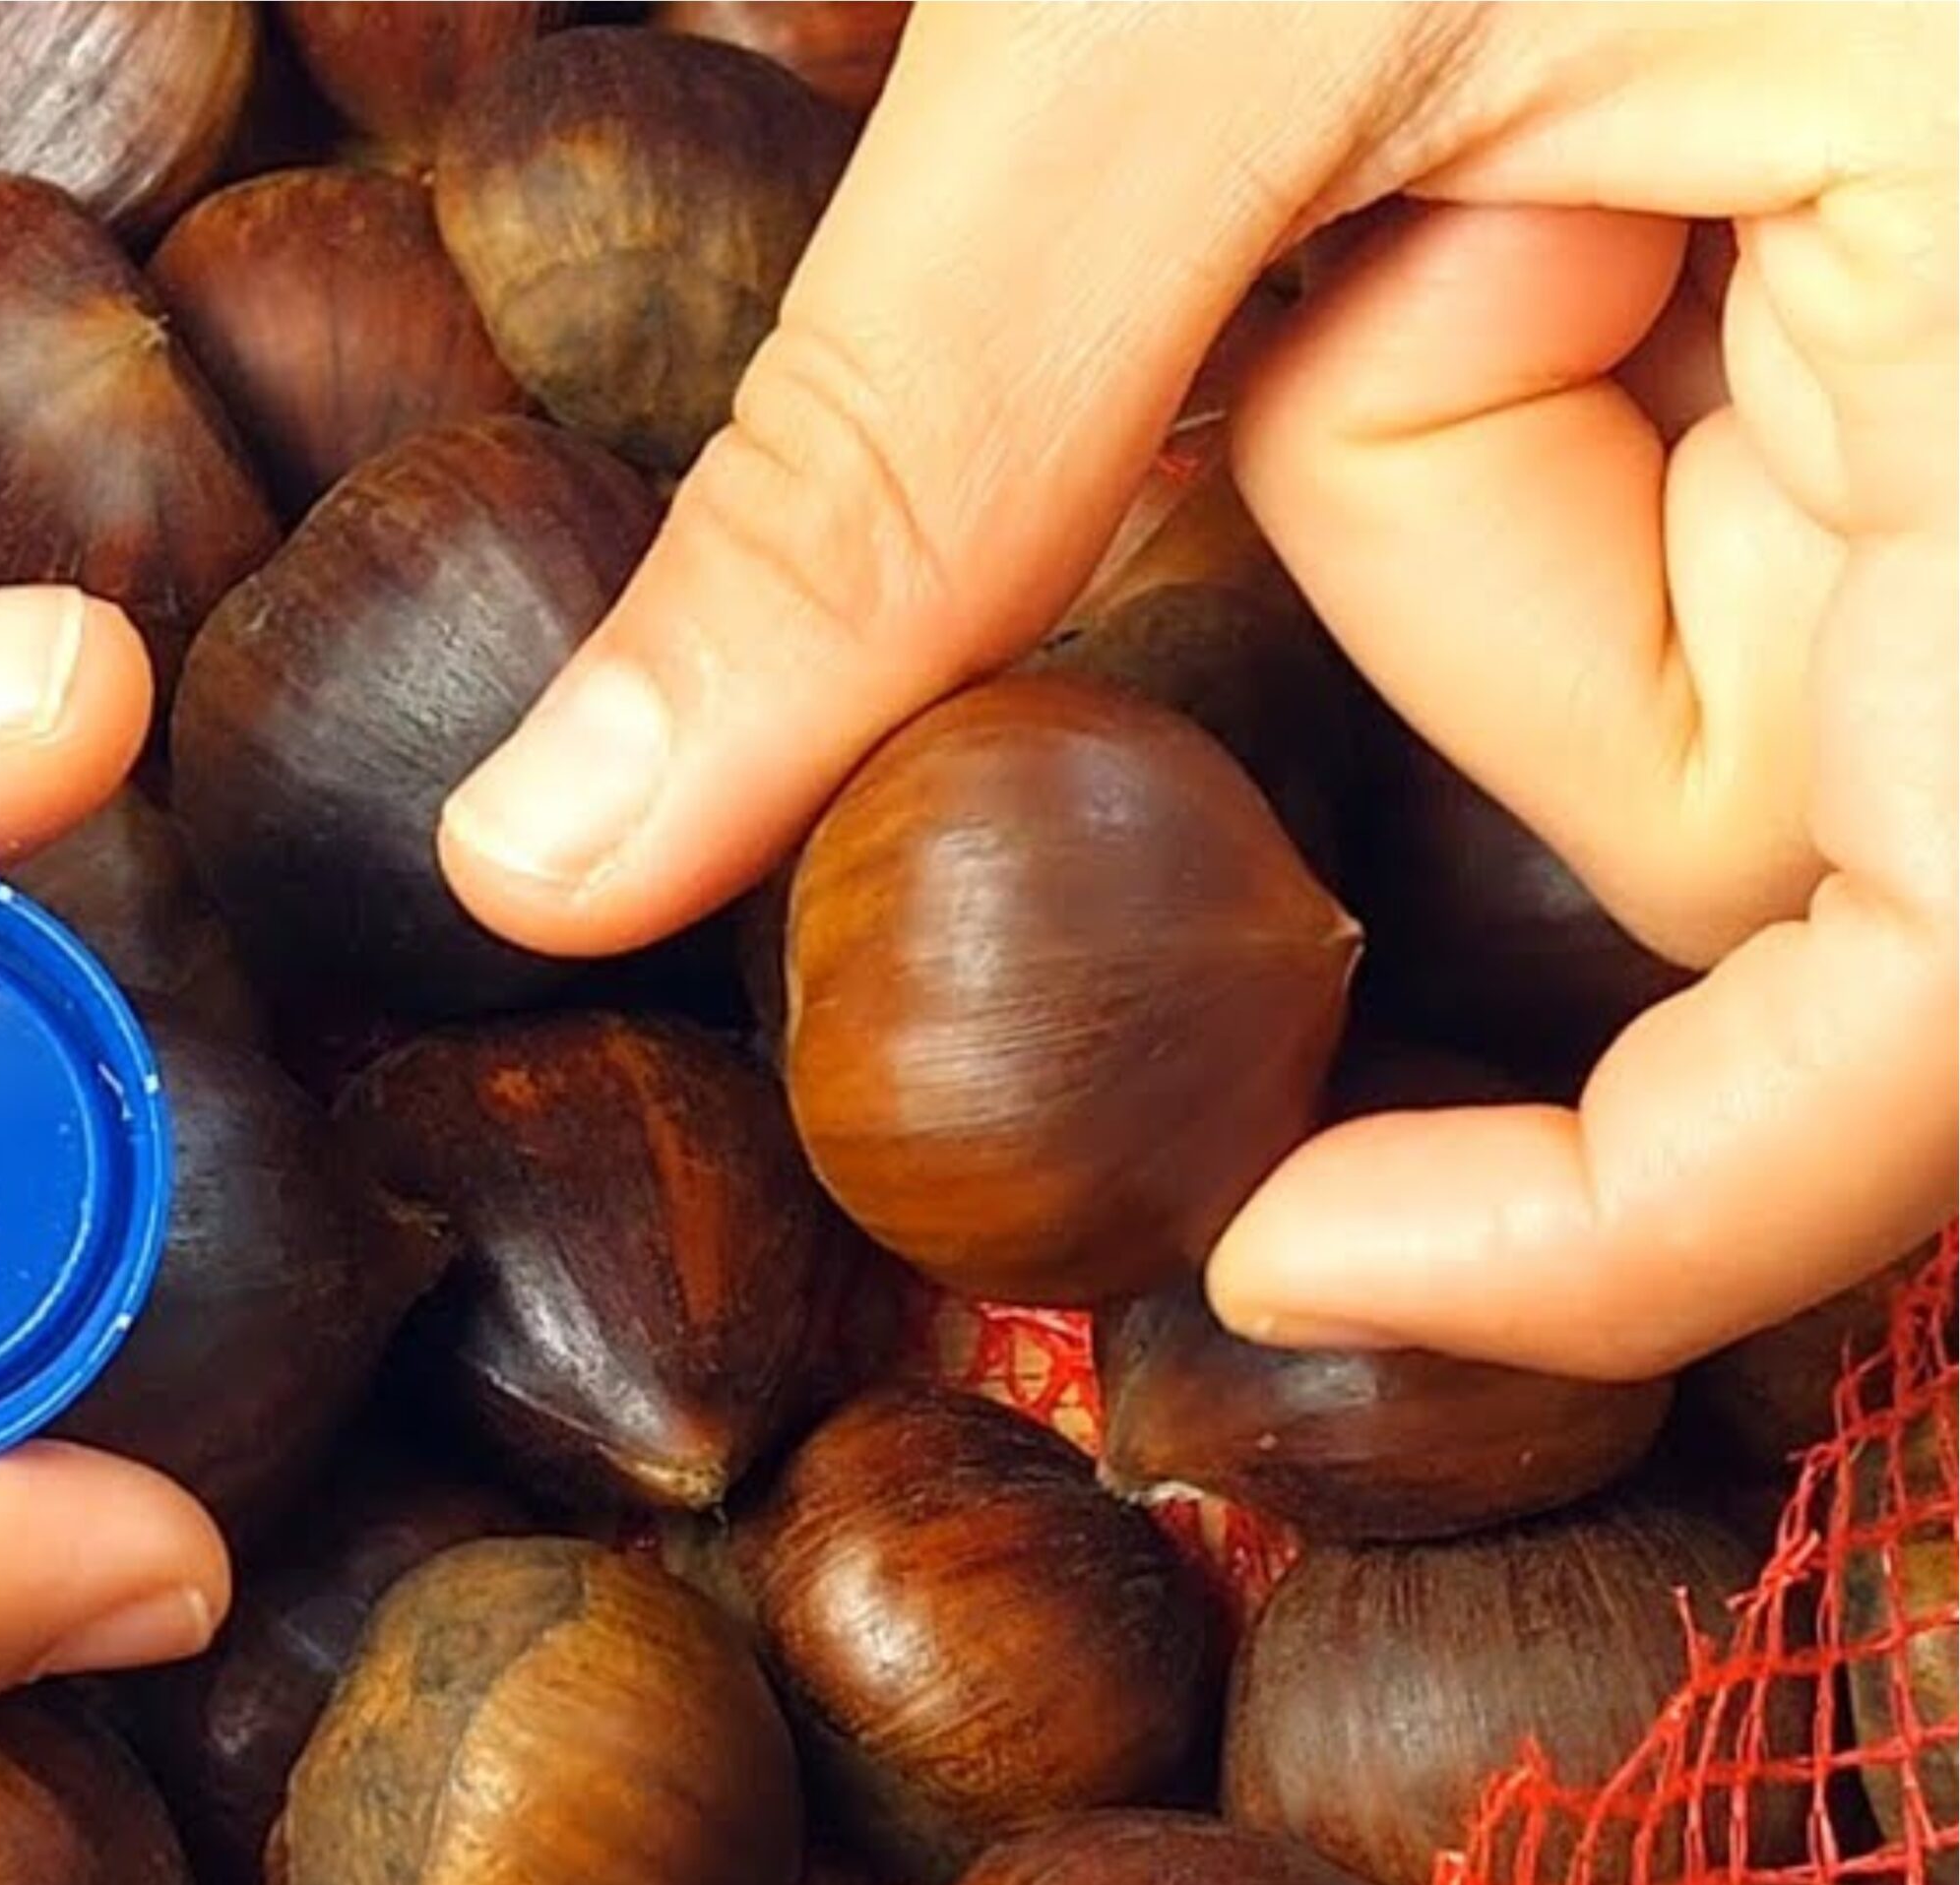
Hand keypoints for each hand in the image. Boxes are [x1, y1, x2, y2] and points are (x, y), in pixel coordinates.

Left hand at [438, 1, 1956, 1375]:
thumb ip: (916, 458)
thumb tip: (558, 858)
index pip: (1909, 1057)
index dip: (1613, 1233)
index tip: (1273, 1264)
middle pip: (1687, 806)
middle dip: (1446, 534)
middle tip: (1439, 161)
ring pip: (1633, 627)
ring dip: (1458, 389)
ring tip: (1500, 50)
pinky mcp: (1892, 301)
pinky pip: (1654, 464)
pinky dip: (1517, 328)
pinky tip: (1554, 82)